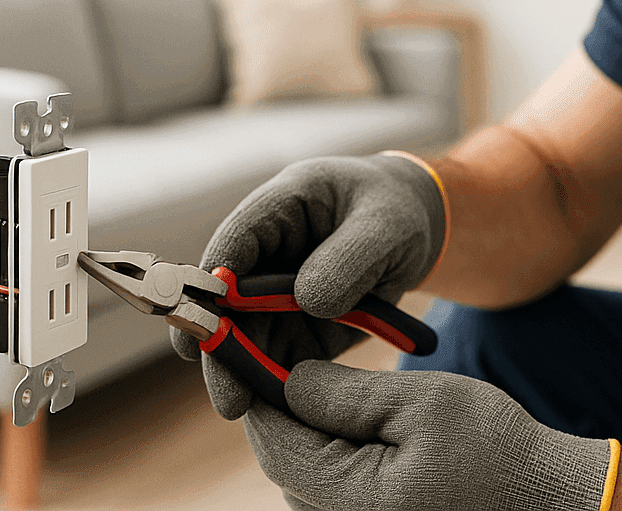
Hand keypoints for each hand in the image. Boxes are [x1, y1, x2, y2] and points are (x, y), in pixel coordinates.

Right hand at [170, 152, 446, 418]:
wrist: (413, 231)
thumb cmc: (394, 211)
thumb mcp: (386, 224)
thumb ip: (350, 256)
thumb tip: (309, 301)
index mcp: (279, 208)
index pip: (234, 243)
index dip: (213, 283)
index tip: (207, 322)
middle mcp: (265, 255)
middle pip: (227, 302)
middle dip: (221, 348)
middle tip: (228, 395)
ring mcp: (274, 296)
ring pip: (246, 339)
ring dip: (243, 375)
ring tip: (246, 410)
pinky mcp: (294, 329)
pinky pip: (276, 359)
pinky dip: (274, 384)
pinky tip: (277, 413)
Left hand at [244, 361, 616, 510]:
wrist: (546, 500)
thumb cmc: (497, 450)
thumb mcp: (423, 403)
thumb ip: (346, 395)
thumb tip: (286, 378)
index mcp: (346, 500)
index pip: (273, 436)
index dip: (257, 381)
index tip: (252, 333)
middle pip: (282, 455)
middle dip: (281, 398)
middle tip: (289, 338)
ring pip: (303, 468)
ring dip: (307, 422)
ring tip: (324, 368)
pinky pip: (330, 483)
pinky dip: (331, 444)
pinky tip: (355, 410)